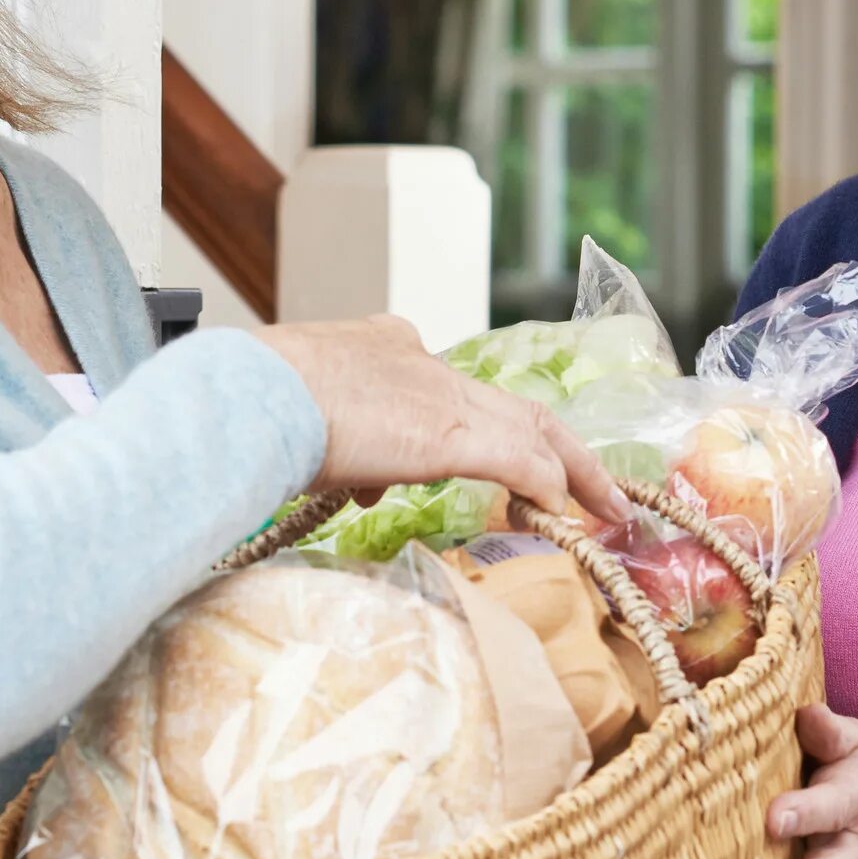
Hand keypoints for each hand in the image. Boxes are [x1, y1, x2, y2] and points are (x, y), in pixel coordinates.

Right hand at [252, 316, 630, 524]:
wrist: (250, 393)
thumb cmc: (255, 407)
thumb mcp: (306, 424)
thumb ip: (343, 450)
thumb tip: (364, 483)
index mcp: (384, 347)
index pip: (445, 388)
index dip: (471, 423)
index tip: (475, 453)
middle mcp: (423, 364)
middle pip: (512, 406)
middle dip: (555, 445)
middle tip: (592, 482)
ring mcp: (441, 397)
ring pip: (532, 428)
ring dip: (574, 469)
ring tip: (606, 502)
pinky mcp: (450, 434)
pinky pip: (520, 461)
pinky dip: (550, 484)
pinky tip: (568, 511)